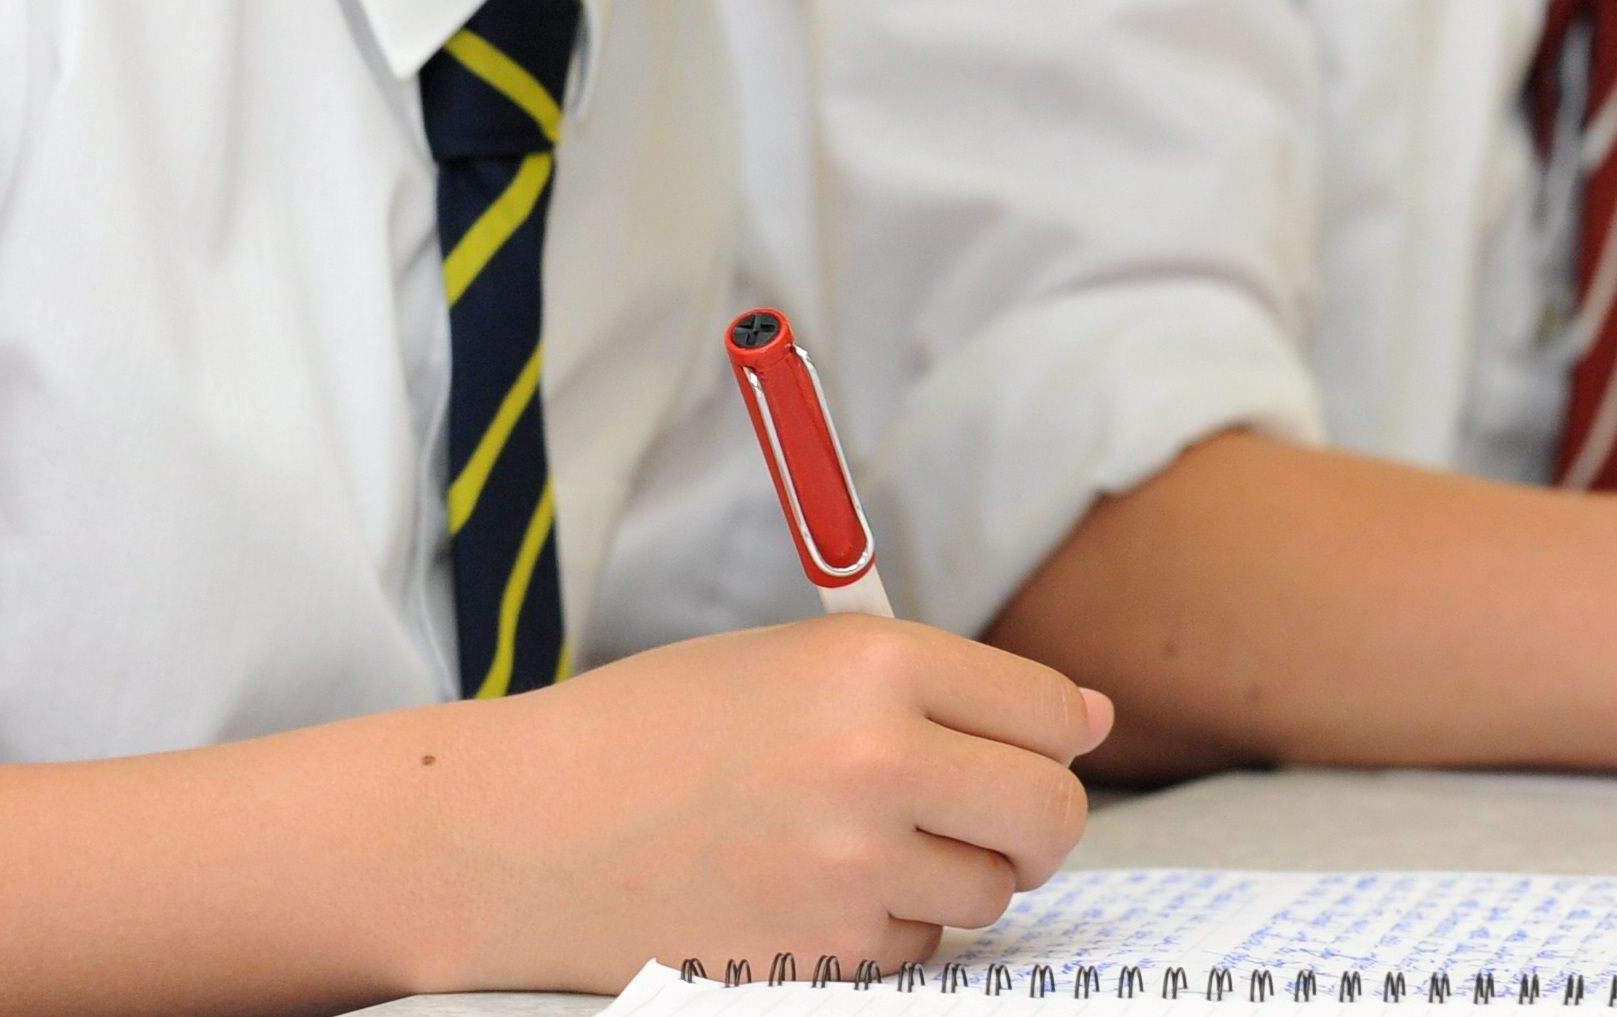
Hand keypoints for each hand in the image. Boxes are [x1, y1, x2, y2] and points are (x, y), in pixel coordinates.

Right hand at [413, 616, 1110, 989]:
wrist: (527, 829)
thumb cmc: (657, 730)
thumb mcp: (791, 664)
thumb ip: (940, 686)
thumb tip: (1089, 720)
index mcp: (871, 663)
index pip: (1046, 709)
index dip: (1053, 733)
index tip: (1033, 746)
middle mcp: (877, 759)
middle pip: (1051, 812)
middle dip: (1036, 822)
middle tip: (987, 816)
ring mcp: (853, 866)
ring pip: (991, 892)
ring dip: (953, 877)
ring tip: (858, 844)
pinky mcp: (824, 954)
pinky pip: (918, 952)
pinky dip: (887, 931)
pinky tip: (809, 892)